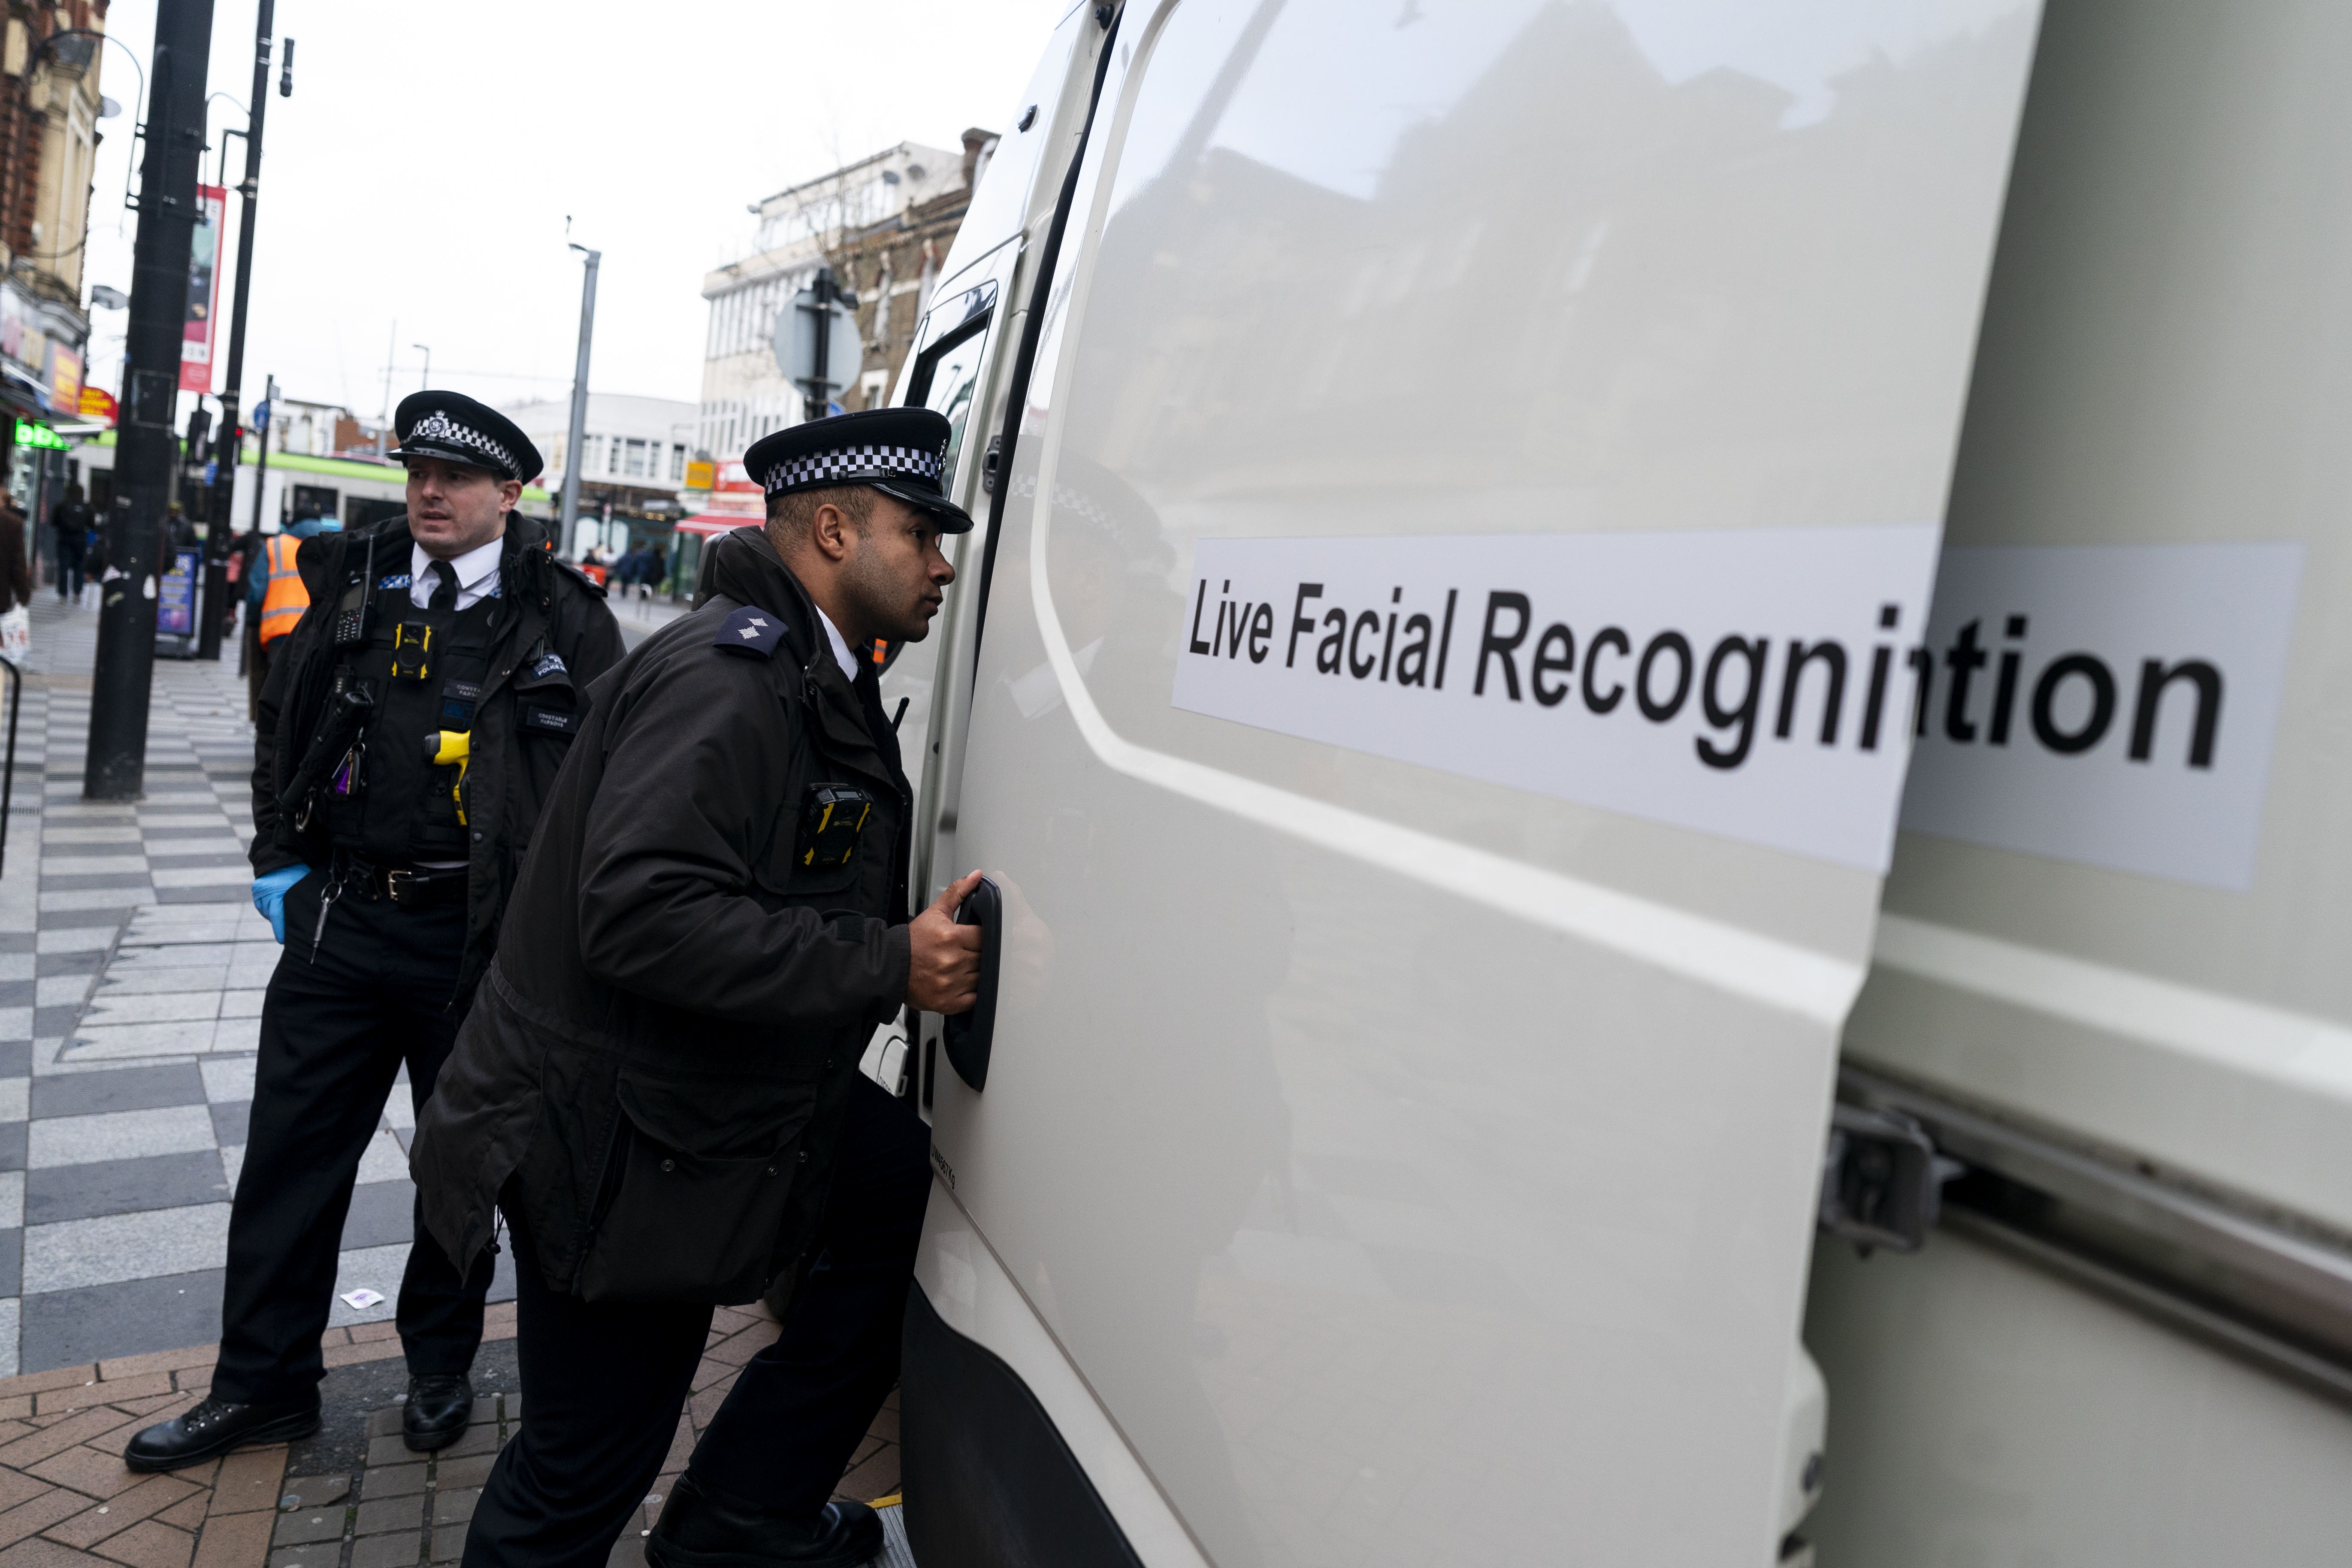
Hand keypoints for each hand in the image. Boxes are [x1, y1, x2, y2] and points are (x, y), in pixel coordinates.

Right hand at [252, 864, 312, 944]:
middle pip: (272, 916)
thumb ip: (299, 902)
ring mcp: (258, 892)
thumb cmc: (298, 871)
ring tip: (285, 916)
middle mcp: (263, 893)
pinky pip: (263, 906)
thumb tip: (304, 919)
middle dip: (280, 924)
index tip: (283, 941)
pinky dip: (270, 909)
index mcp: (275, 892)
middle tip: (290, 931)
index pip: (277, 917)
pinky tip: (278, 908)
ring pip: (267, 912)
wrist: (283, 855)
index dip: (281, 931)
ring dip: (275, 915)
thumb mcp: (301, 887)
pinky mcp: (257, 891)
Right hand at [907, 870, 985, 1014]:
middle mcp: (952, 961)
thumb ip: (957, 893)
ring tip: (966, 967)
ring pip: (982, 978)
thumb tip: (976, 875)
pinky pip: (973, 999)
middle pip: (985, 958)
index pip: (985, 936)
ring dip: (978, 973)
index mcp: (950, 937)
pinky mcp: (947, 1002)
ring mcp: (950, 984)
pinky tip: (965, 985)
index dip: (984, 937)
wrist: (889, 968)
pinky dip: (973, 993)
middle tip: (970, 953)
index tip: (977, 939)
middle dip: (981, 955)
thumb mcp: (934, 912)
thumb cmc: (913, 942)